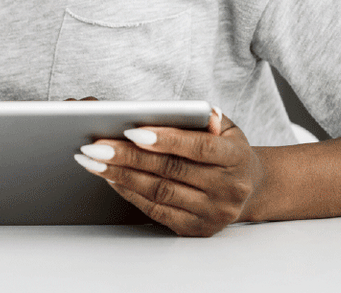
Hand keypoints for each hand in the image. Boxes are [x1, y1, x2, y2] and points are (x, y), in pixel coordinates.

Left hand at [73, 107, 261, 236]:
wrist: (248, 187)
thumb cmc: (226, 150)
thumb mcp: (226, 128)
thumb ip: (204, 117)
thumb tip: (186, 111)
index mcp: (237, 158)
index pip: (199, 148)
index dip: (165, 139)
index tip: (130, 130)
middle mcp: (229, 189)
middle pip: (171, 171)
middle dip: (128, 157)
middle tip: (95, 145)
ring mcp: (213, 213)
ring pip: (159, 192)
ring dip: (121, 175)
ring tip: (92, 160)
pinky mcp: (197, 229)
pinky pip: (157, 211)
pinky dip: (130, 193)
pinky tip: (110, 177)